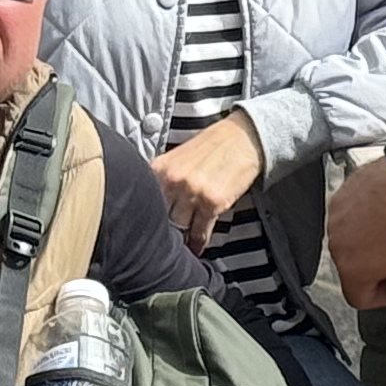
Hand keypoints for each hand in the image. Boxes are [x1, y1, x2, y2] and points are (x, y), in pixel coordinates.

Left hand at [155, 111, 266, 246]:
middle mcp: (174, 180)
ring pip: (178, 227)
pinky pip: (200, 231)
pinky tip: (196, 248)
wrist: (242, 138)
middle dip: (162, 229)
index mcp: (160, 168)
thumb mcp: (178, 158)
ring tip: (181, 245)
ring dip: (181, 237)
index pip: (143, 203)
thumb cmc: (212, 147)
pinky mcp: (212, 202)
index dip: (146, 219)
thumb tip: (151, 206)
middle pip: (160, 218)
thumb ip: (162, 179)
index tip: (147, 231)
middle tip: (163, 241)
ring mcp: (193, 192)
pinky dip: (198, 243)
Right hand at [330, 157, 385, 353]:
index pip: (362, 299)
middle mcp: (336, 245)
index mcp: (351, 270)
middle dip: (380, 266)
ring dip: (372, 242)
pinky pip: (351, 216)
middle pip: (356, 270)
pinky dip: (367, 218)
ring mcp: (336, 218)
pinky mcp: (341, 195)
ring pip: (353, 243)